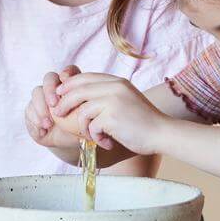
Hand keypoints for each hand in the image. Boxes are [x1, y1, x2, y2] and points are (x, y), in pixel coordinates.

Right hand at [26, 66, 85, 149]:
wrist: (69, 141)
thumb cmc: (81, 127)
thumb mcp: (87, 119)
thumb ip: (85, 109)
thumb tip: (82, 105)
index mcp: (71, 85)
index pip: (68, 72)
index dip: (67, 74)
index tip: (66, 81)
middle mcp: (55, 88)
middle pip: (49, 78)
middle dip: (50, 89)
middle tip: (54, 104)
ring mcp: (42, 98)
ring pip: (36, 93)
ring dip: (41, 108)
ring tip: (48, 124)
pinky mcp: (32, 110)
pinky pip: (29, 110)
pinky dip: (35, 121)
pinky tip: (43, 130)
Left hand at [53, 72, 168, 155]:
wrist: (162, 133)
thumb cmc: (142, 122)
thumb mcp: (125, 100)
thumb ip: (107, 95)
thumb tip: (79, 98)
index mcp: (117, 81)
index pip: (85, 77)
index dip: (69, 85)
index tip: (59, 95)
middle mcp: (115, 87)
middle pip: (78, 90)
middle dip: (64, 103)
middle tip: (58, 114)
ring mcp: (114, 101)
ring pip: (83, 111)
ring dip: (84, 127)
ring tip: (94, 136)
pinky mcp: (112, 116)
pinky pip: (92, 127)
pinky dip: (97, 137)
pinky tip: (108, 143)